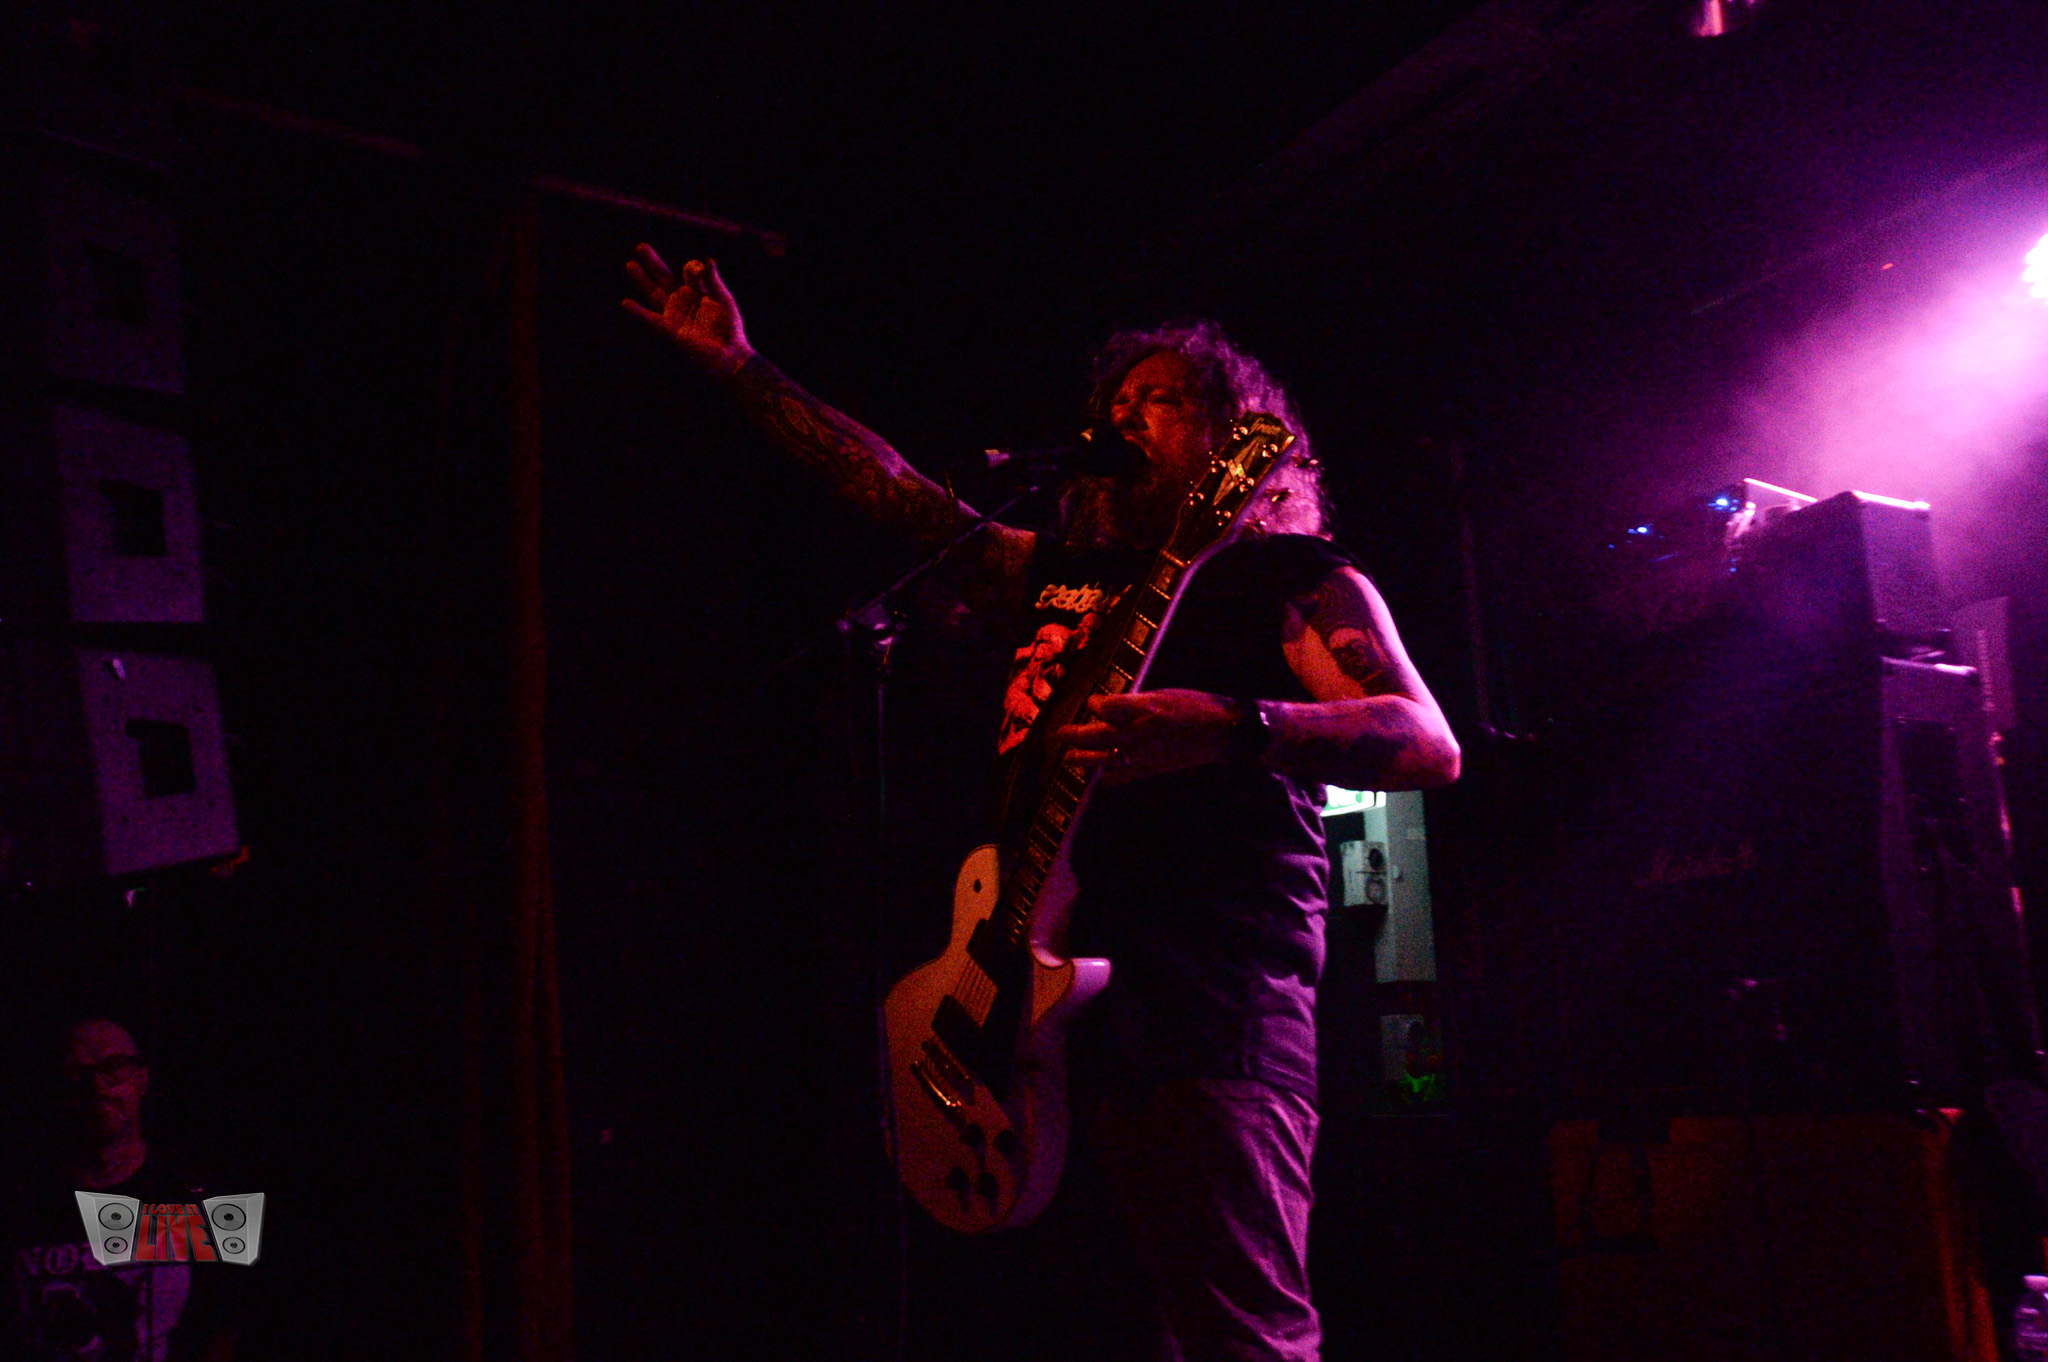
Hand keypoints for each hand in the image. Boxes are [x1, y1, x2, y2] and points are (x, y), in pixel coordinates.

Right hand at [622, 244, 753, 376]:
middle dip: (653, 262)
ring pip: (654, 293)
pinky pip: (650, 318)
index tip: (699, 272)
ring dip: (642, 279)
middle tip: (641, 246)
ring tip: (631, 264)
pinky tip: (626, 302)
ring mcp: (674, 313)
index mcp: (698, 291)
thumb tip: (708, 259)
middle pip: (664, 277)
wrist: (728, 353)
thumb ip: (714, 281)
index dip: (692, 269)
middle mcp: (683, 300)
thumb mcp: (723, 300)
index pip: (689, 272)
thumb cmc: (729, 327)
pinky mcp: (669, 329)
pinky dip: (638, 312)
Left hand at [1056, 689, 1237, 784]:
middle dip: (1076, 735)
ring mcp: (1147, 754)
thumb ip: (1132, 703)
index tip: (1089, 702)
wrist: (1222, 733)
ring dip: (1086, 759)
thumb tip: (1104, 707)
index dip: (1095, 704)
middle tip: (1059, 735)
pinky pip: (1125, 776)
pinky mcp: (1153, 768)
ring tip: (1069, 759)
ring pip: (1108, 758)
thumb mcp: (1162, 695)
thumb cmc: (1195, 707)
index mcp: (1146, 710)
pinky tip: (1099, 780)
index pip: (1107, 707)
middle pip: (1100, 736)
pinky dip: (1110, 779)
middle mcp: (1143, 733)